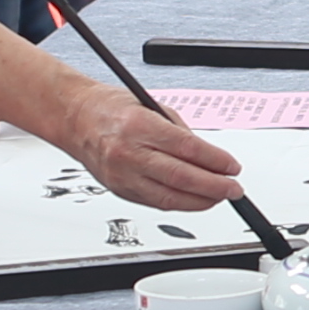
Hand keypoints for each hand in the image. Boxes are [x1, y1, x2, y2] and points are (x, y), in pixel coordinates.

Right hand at [61, 88, 243, 212]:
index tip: (232, 167)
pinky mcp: (119, 190)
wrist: (74, 119)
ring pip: (168, 197)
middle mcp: (128, 152)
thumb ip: (180, 132)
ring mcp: (122, 175)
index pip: (187, 148)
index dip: (216, 161)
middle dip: (214, 187)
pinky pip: (155, 202)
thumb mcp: (151, 106)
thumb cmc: (109, 108)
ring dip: (200, 201)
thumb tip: (208, 156)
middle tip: (234, 189)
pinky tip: (194, 200)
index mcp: (139, 125)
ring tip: (219, 197)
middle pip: (180, 177)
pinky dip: (179, 203)